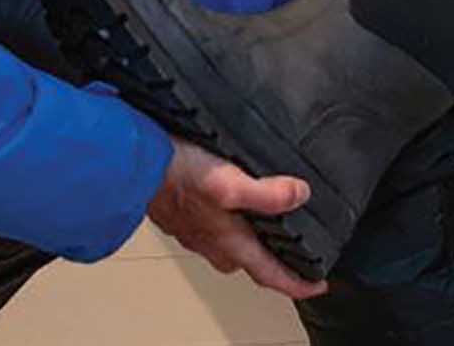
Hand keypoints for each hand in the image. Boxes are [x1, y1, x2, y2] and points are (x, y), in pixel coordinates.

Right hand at [147, 139, 326, 300]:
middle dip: (276, 263)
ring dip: (253, 243)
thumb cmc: (176, 176)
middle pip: (253, 264)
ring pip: (233, 248)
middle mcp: (215, 245)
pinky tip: (233, 208)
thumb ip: (266, 194)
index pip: (272, 275)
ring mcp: (197, 234)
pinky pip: (215, 232)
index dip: (299, 283)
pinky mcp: (185, 218)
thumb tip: (300, 195)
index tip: (319, 285)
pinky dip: (232, 227)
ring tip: (270, 230)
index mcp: (231, 243)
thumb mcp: (229, 182)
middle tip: (297, 255)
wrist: (133, 167)